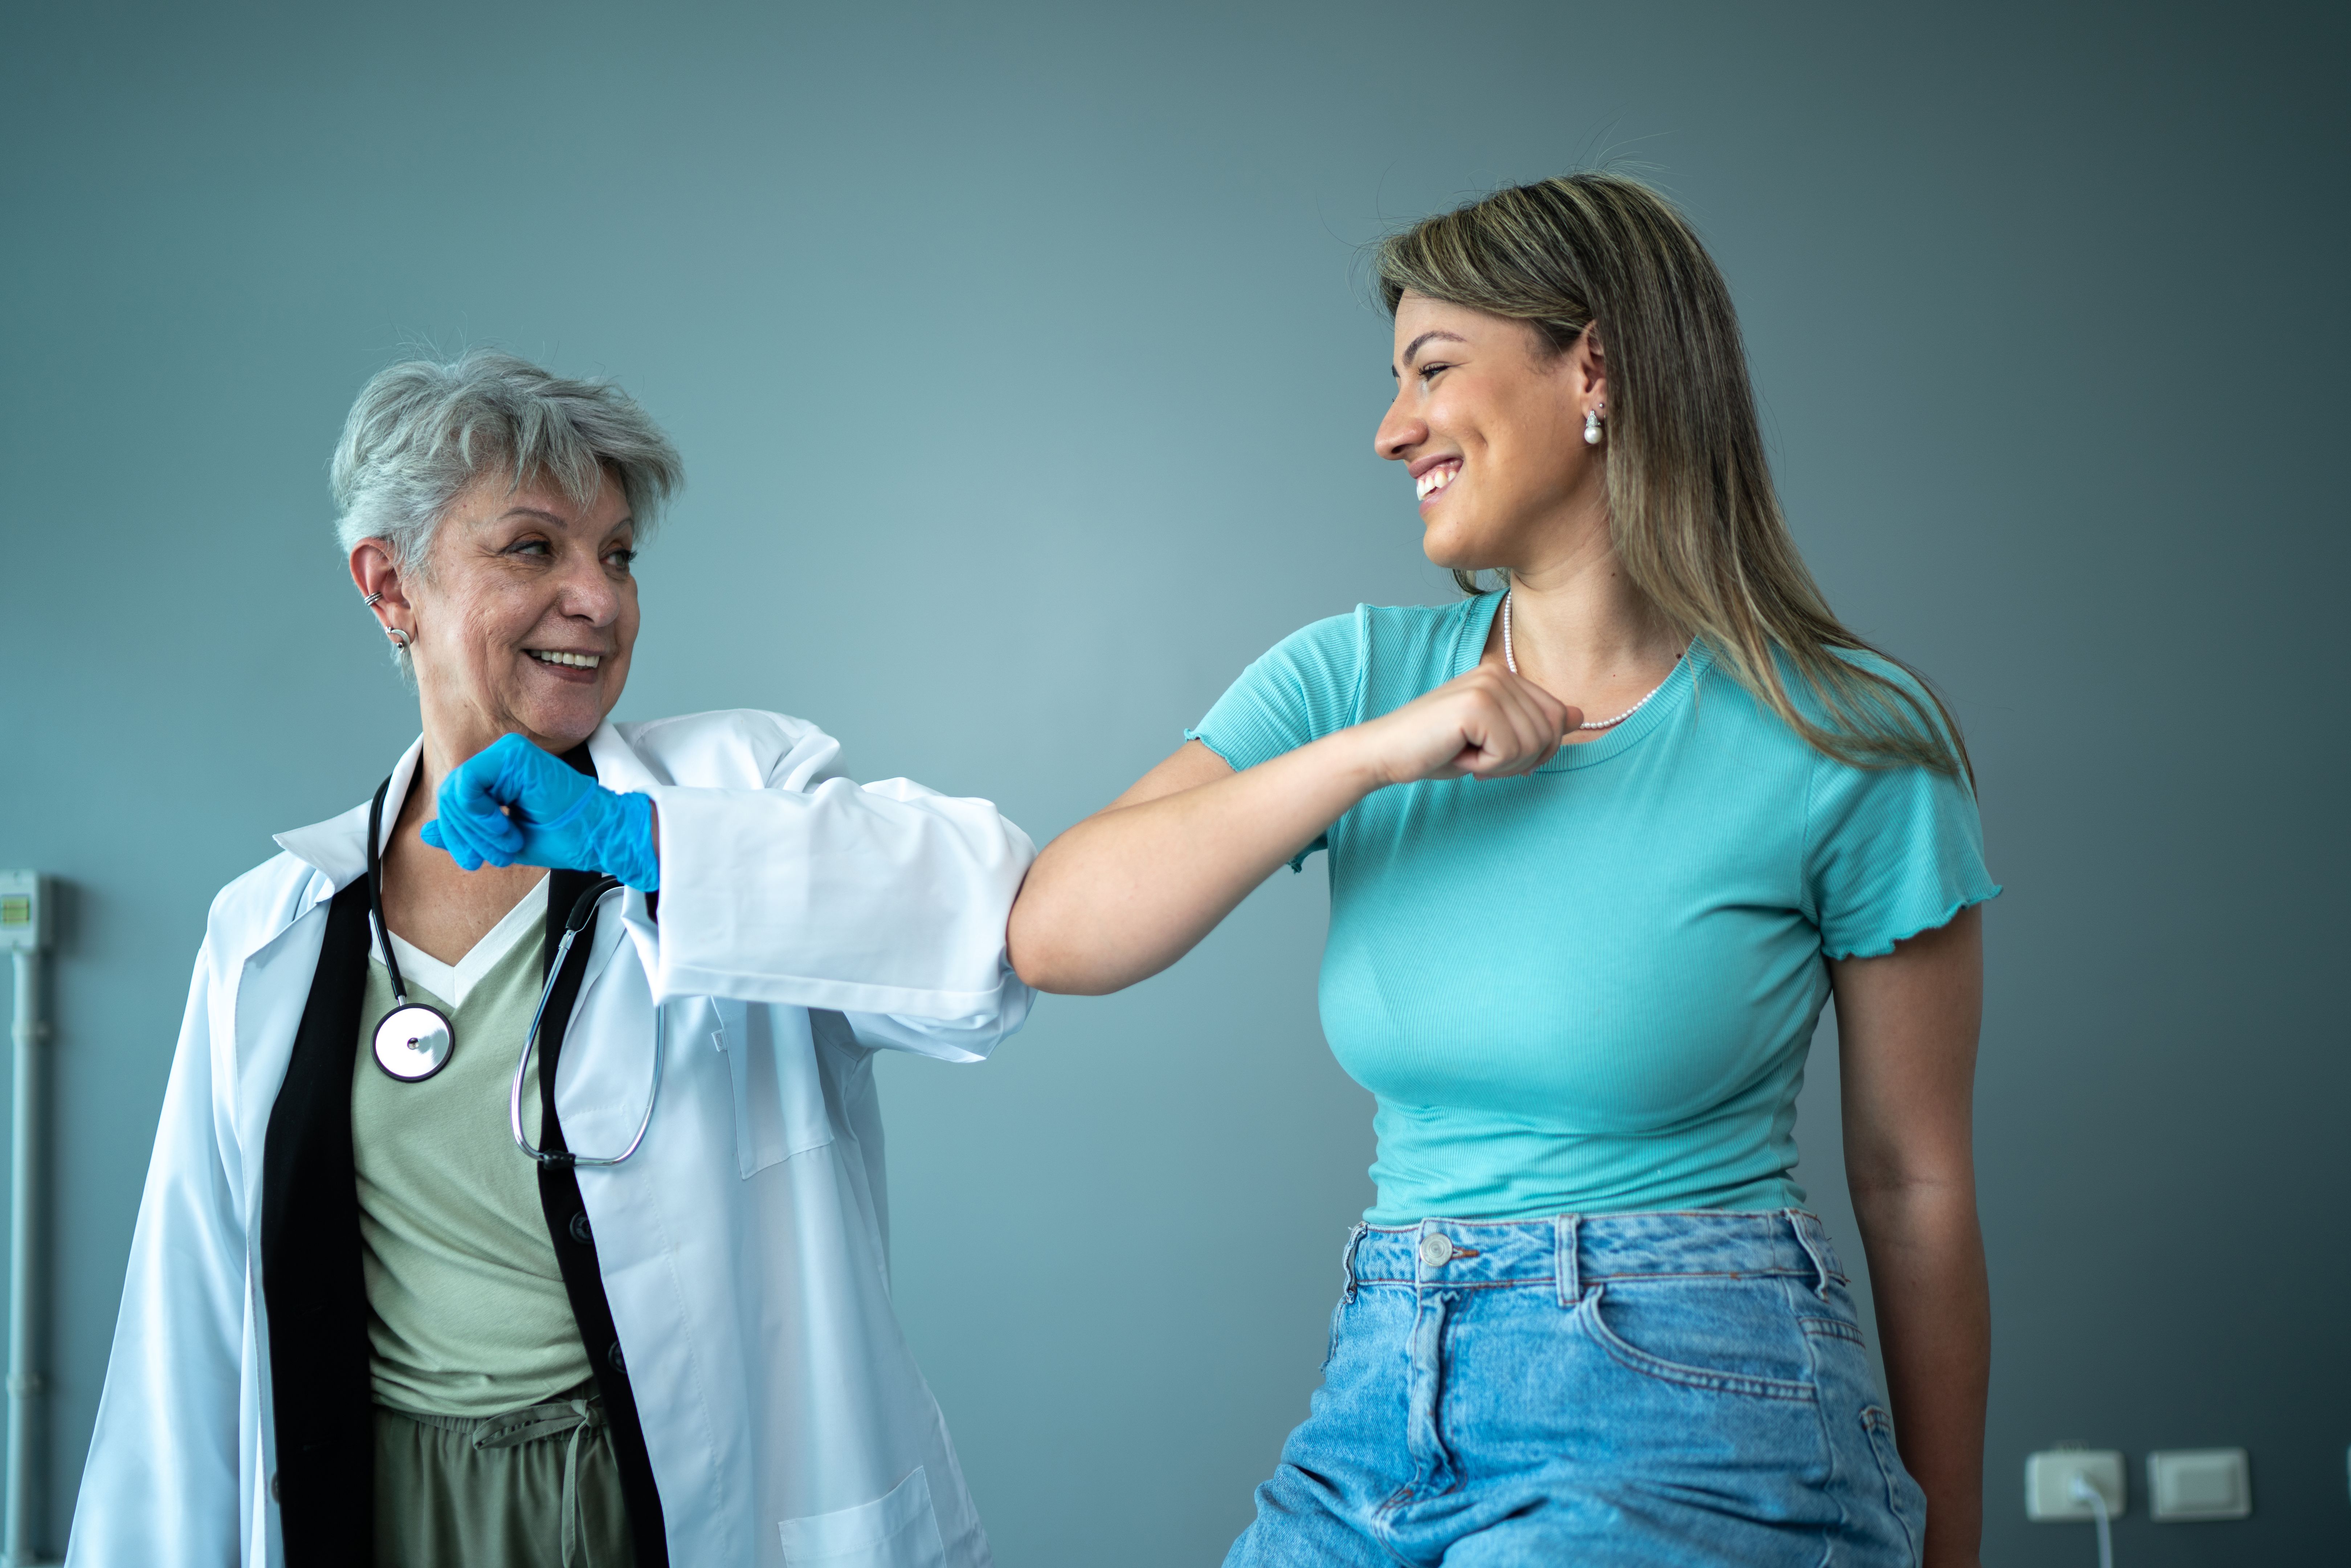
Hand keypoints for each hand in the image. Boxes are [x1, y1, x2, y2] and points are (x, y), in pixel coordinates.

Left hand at [421, 733, 659, 889]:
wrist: (597, 835)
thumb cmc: (562, 837)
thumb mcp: (500, 842)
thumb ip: (465, 834)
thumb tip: (426, 832)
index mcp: (498, 775)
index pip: (454, 800)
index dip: (457, 836)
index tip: (476, 862)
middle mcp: (500, 758)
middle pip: (449, 796)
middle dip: (464, 836)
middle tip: (491, 857)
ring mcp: (506, 752)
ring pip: (455, 791)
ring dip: (476, 829)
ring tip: (507, 843)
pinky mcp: (513, 753)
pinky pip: (468, 781)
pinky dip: (479, 813)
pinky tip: (505, 825)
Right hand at [1352, 665, 1579, 785]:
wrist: (1387, 753)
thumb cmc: (1436, 748)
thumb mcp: (1493, 737)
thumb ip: (1534, 724)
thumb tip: (1579, 716)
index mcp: (1504, 675)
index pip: (1556, 716)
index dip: (1537, 749)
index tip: (1498, 756)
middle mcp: (1499, 673)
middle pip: (1549, 732)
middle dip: (1520, 760)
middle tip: (1479, 759)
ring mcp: (1488, 686)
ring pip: (1532, 745)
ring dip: (1500, 765)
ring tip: (1466, 755)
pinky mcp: (1476, 706)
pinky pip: (1509, 752)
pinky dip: (1486, 767)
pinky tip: (1459, 755)